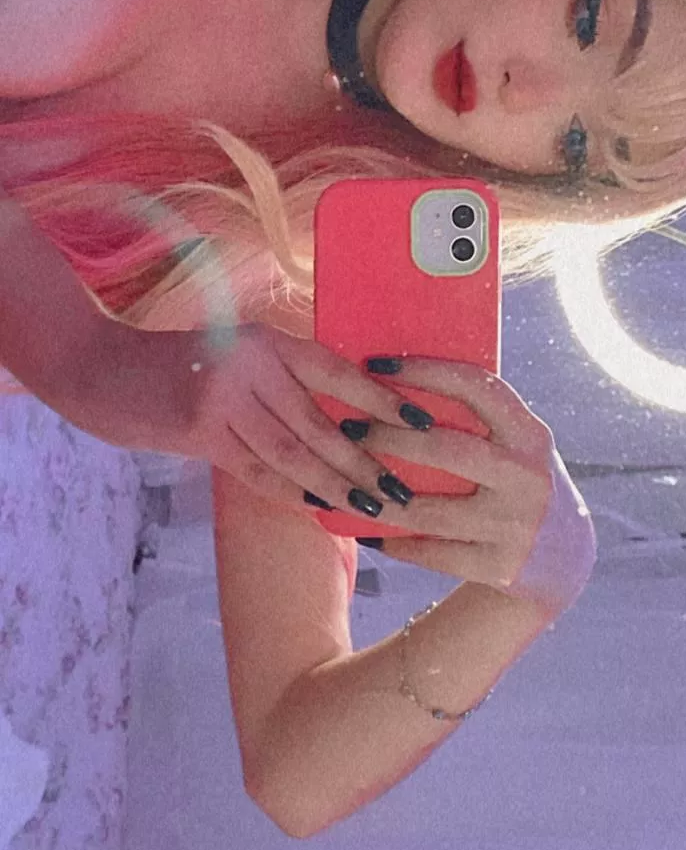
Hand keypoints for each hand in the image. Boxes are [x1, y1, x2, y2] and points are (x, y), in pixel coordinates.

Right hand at [64, 319, 432, 524]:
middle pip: (319, 421)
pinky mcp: (200, 431)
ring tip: (372, 507)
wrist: (101, 370)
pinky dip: (291, 492)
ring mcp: (223, 398)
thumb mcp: (233, 352)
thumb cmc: (176, 363)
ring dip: (335, 485)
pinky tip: (320, 510)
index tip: (419, 422)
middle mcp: (250, 364)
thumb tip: (344, 418)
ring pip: (293, 451)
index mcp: (266, 339)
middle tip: (401, 489)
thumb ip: (279, 378)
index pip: (335, 371)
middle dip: (363, 459)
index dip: (379, 398)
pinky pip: (257, 470)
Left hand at [357, 358, 596, 615]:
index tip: (376, 363)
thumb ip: (475, 419)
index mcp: (529, 434)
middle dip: (389, 436)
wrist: (563, 559)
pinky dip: (394, 540)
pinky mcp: (498, 567)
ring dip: (380, 495)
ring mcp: (514, 526)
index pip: (476, 387)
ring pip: (430, 510)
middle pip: (445, 449)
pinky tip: (365, 528)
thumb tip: (395, 381)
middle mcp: (526, 477)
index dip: (424, 371)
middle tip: (349, 427)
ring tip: (345, 481)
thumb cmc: (515, 481)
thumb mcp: (514, 445)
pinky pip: (432, 553)